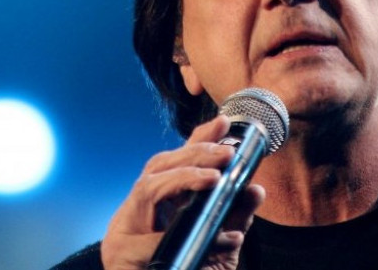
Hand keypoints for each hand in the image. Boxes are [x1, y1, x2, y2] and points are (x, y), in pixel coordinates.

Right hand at [101, 115, 265, 269]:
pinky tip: (210, 236)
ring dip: (182, 178)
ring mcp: (125, 232)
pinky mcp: (121, 256)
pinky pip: (148, 237)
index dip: (196, 140)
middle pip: (158, 166)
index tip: (222, 122)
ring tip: (214, 178)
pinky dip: (180, 236)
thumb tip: (255, 188)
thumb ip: (233, 219)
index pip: (175, 163)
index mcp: (160, 207)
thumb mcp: (218, 250)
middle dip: (193, 154)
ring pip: (147, 188)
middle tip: (226, 153)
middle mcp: (138, 213)